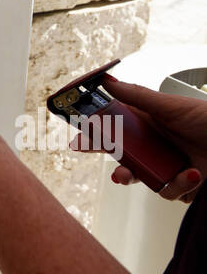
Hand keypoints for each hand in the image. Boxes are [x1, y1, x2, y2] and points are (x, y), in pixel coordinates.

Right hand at [99, 75, 206, 202]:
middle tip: (118, 173)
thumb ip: (137, 97)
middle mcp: (156, 147)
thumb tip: (108, 82)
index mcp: (149, 125)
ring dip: (154, 181)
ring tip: (171, 173)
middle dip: (120, 170)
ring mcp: (168, 167)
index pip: (116, 131)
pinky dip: (181, 184)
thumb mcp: (172, 106)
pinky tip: (194, 174)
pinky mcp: (182, 185)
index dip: (96, 137)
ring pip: (145, 181)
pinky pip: (171, 192)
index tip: (79, 141)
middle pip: (127, 161)